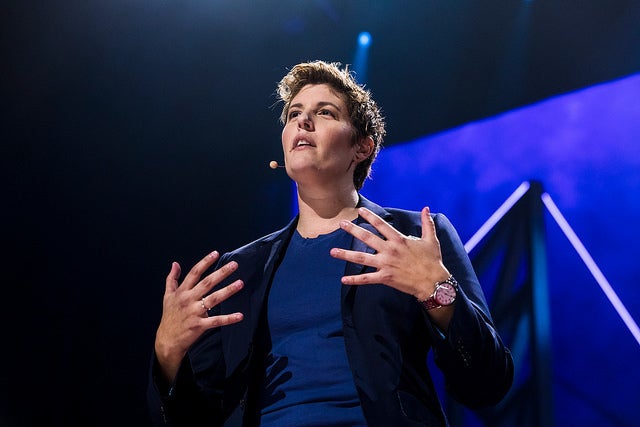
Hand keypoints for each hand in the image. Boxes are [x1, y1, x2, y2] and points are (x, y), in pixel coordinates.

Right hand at [154, 250, 243, 382]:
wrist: (166, 341)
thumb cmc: (169, 317)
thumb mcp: (167, 296)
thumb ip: (171, 279)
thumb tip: (175, 263)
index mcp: (182, 292)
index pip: (194, 273)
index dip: (205, 262)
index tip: (216, 253)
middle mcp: (188, 300)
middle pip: (207, 283)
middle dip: (221, 273)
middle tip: (235, 265)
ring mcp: (194, 312)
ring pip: (213, 299)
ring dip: (228, 291)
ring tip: (240, 283)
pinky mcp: (199, 325)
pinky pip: (216, 321)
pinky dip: (228, 319)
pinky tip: (240, 315)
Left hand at [329, 207, 449, 300]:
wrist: (433, 282)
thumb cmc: (432, 260)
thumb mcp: (431, 240)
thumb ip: (427, 223)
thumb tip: (426, 208)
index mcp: (399, 240)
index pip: (381, 225)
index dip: (370, 217)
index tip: (360, 211)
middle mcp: (389, 250)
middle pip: (367, 238)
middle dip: (352, 230)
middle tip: (341, 224)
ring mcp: (386, 264)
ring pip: (361, 258)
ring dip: (346, 254)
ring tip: (332, 252)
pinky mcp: (385, 278)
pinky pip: (367, 279)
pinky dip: (355, 280)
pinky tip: (343, 280)